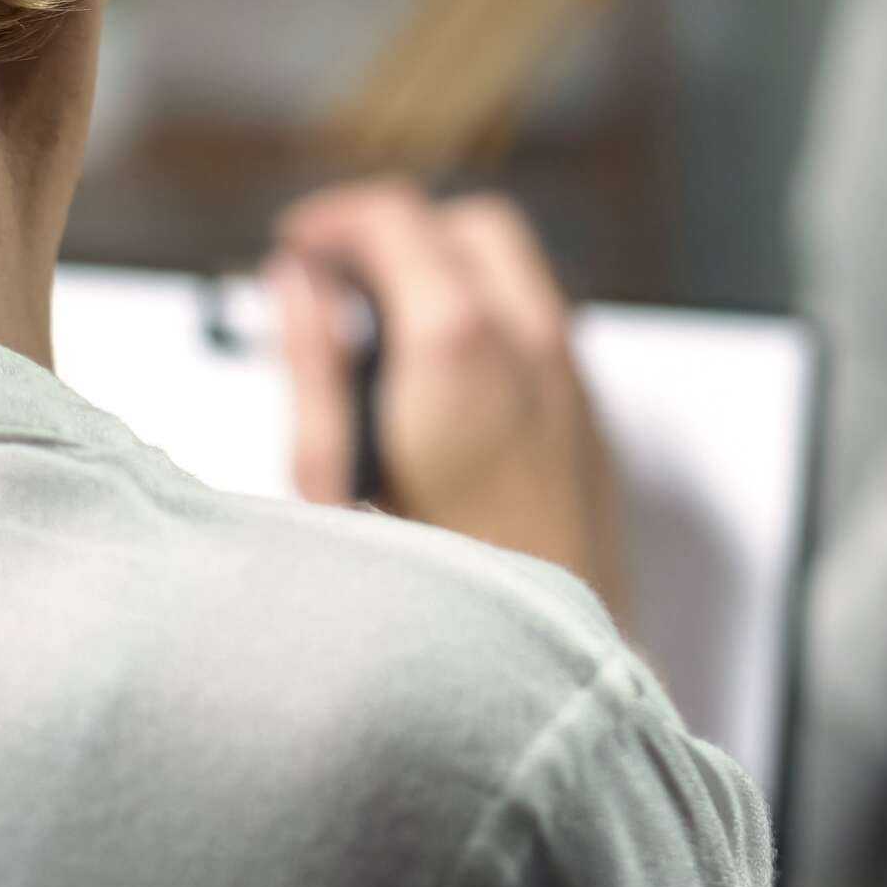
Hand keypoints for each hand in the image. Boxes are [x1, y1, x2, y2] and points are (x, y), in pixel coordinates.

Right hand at [266, 179, 624, 614]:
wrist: (544, 669)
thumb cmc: (433, 595)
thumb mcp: (330, 478)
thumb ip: (313, 362)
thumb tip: (296, 280)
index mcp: (459, 343)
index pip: (396, 217)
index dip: (333, 220)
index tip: (295, 248)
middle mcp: (532, 343)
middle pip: (468, 224)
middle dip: (399, 232)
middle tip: (336, 277)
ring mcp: (572, 377)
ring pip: (515, 271)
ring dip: (448, 273)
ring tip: (382, 329)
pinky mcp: (591, 415)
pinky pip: (542, 325)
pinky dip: (489, 316)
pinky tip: (439, 378)